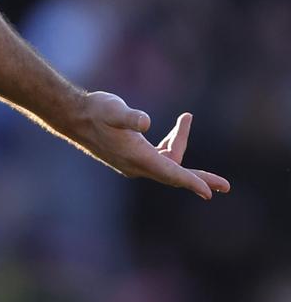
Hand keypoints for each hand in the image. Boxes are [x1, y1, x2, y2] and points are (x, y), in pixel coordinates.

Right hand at [77, 92, 229, 199]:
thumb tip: (145, 122)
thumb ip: (129, 116)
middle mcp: (138, 165)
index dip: (191, 181)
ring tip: (185, 118)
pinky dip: (170, 146)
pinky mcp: (132, 156)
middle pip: (175, 175)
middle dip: (199, 179)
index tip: (210, 192)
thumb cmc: (96, 111)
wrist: (75, 117)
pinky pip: (159, 157)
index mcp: (138, 157)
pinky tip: (173, 130)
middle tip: (226, 187)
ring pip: (167, 162)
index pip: (171, 173)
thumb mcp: (113, 109)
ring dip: (180, 145)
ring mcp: (135, 162)